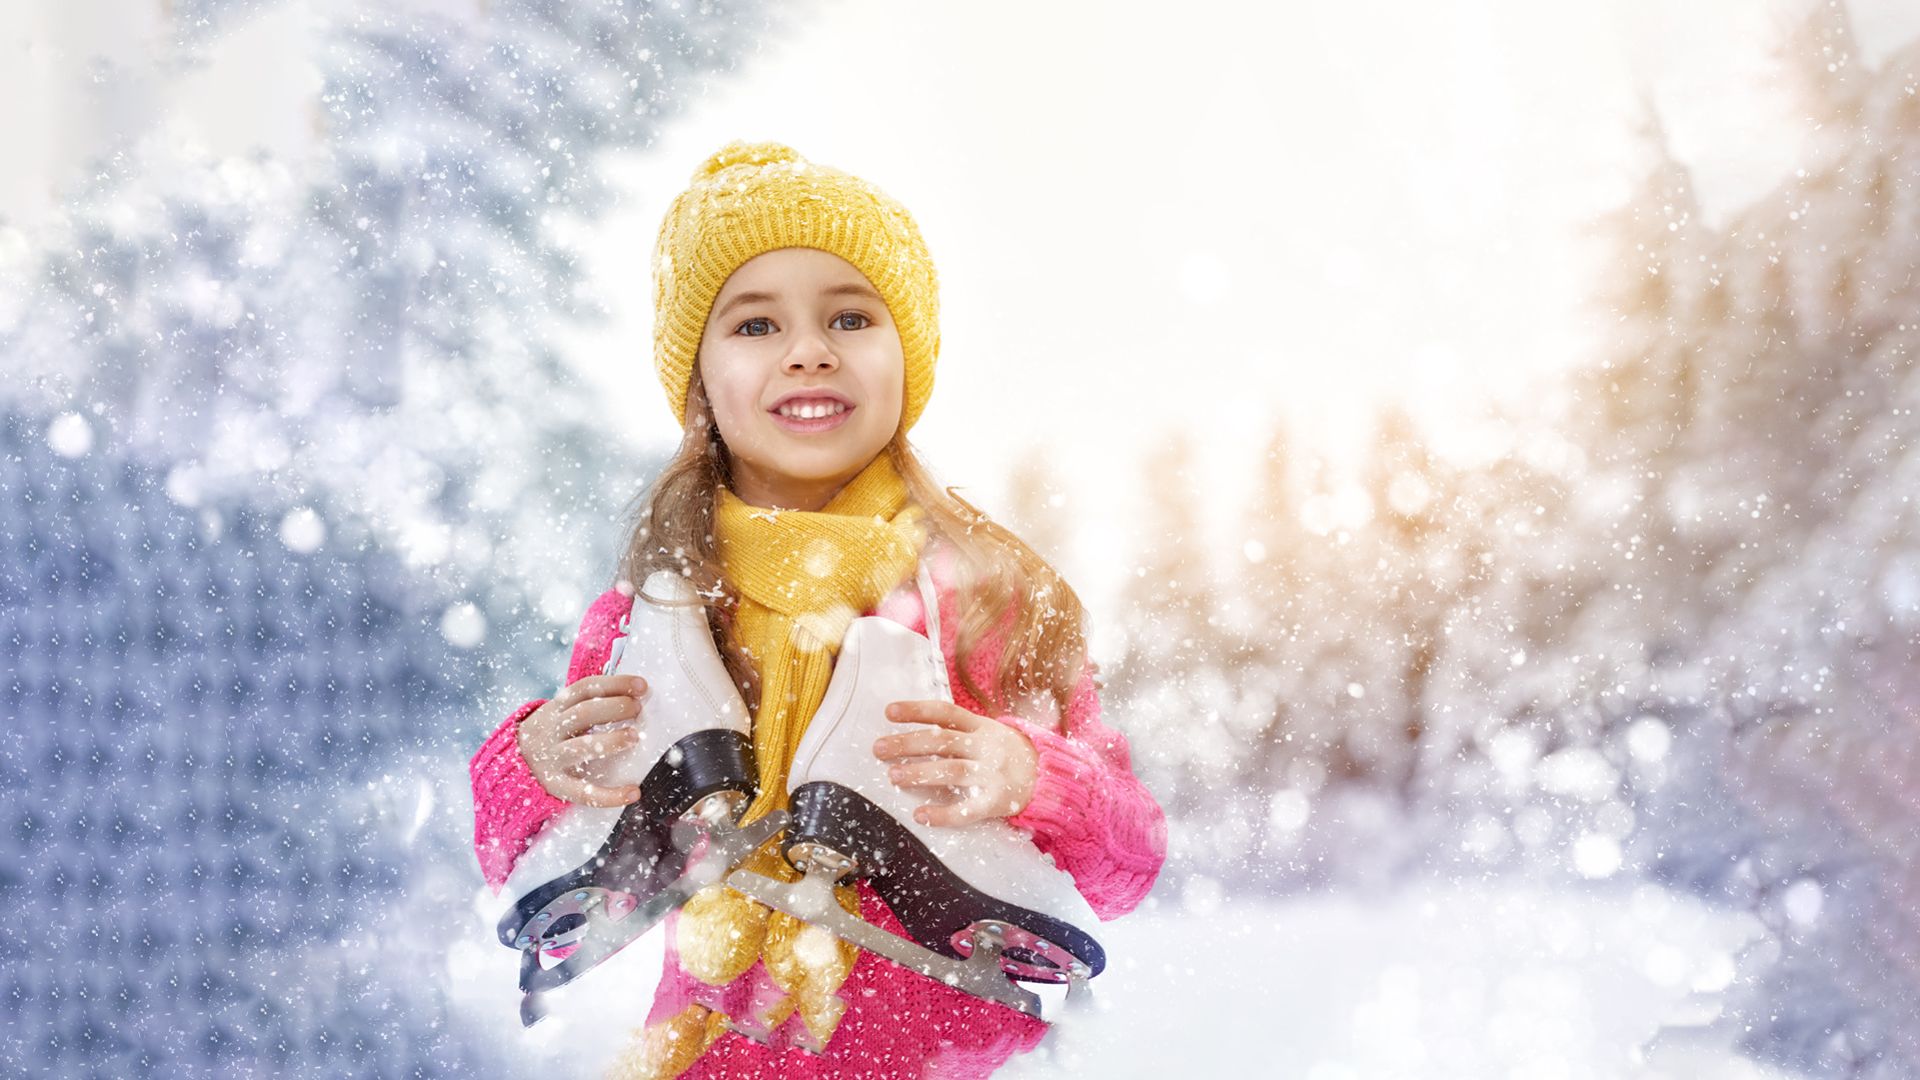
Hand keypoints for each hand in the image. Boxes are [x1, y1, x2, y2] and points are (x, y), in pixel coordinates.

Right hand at [518, 674, 649, 805]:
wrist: (511, 765)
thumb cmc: (551, 735)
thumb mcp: (559, 713)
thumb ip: (587, 703)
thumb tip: (634, 694)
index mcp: (555, 708)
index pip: (586, 688)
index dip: (615, 684)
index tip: (642, 686)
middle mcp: (551, 730)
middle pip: (584, 714)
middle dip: (615, 708)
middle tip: (637, 710)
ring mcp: (552, 758)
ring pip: (581, 748)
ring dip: (612, 741)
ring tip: (634, 737)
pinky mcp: (556, 786)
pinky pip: (584, 793)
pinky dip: (611, 795)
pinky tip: (633, 792)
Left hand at [872, 700, 1038, 826]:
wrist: (1052, 778)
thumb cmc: (1012, 754)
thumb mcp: (991, 732)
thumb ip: (961, 729)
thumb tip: (918, 725)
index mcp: (982, 726)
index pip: (945, 712)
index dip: (917, 710)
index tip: (888, 712)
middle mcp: (986, 747)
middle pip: (941, 741)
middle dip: (907, 743)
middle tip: (878, 749)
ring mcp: (992, 774)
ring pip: (950, 771)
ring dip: (919, 773)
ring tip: (893, 776)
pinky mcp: (996, 801)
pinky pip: (967, 809)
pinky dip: (943, 814)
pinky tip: (921, 815)